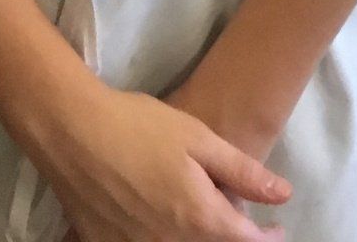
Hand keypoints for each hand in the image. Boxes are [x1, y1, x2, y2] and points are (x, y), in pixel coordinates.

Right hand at [41, 83, 289, 241]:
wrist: (72, 131)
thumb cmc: (139, 126)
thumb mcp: (197, 138)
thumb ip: (243, 171)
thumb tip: (284, 196)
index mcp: (201, 220)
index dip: (269, 238)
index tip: (277, 228)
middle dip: (231, 239)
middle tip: (235, 220)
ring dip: (197, 241)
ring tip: (195, 218)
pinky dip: (159, 240)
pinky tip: (155, 222)